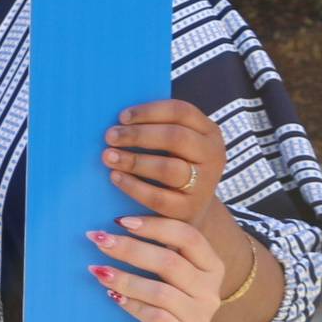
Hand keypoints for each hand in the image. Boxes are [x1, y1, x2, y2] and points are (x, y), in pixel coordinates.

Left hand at [86, 214, 225, 321]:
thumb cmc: (163, 301)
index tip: (120, 221)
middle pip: (170, 262)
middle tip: (99, 240)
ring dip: (125, 279)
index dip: (154, 226)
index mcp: (211, 266)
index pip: (188, 236)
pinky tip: (113, 297)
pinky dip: (132, 305)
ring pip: (161, 292)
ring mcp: (199, 318)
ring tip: (99, 271)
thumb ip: (157, 249)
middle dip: (130, 248)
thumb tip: (116, 223)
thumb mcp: (169, 273)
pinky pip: (156, 318)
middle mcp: (210, 291)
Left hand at [101, 99, 226, 228]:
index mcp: (209, 132)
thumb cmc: (174, 164)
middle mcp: (213, 156)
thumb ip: (156, 128)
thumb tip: (119, 120)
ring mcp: (204, 184)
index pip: (181, 111)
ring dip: (134, 161)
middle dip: (138, 135)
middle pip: (176, 137)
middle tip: (109, 136)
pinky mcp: (189, 210)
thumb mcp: (176, 144)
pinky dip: (133, 186)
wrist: (192, 208)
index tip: (121, 117)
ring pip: (168, 168)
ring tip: (109, 156)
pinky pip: (158, 198)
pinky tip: (116, 177)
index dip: (149, 111)